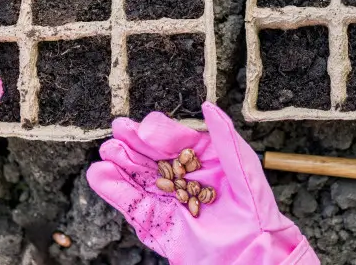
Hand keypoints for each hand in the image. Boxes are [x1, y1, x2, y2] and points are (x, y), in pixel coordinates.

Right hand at [86, 103, 318, 264]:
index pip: (174, 140)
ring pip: (137, 178)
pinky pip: (131, 205)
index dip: (158, 132)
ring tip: (107, 150)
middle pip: (151, 155)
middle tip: (118, 130)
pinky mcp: (156, 223)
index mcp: (201, 159)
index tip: (145, 127)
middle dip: (133, 143)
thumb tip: (208, 106)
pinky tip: (100, 174)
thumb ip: (224, 136)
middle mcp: (180, 177)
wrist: (251, 250)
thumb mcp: (242, 166)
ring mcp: (166, 199)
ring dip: (120, 163)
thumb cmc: (254, 208)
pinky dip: (114, 190)